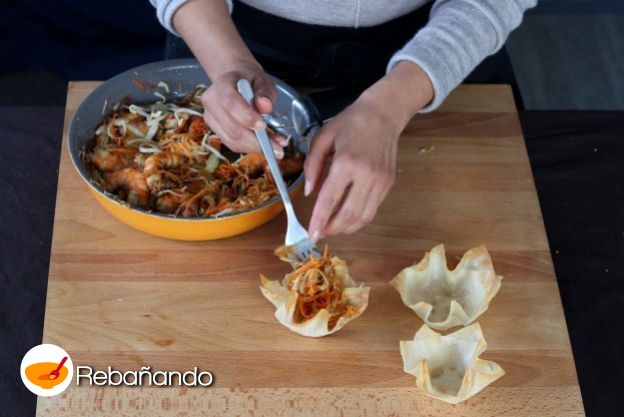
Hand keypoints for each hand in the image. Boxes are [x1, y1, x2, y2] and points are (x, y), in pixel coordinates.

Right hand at [200, 62, 287, 156]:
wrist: (235, 81)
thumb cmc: (250, 81)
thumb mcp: (262, 81)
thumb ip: (265, 92)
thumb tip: (265, 106)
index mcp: (222, 84)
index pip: (231, 103)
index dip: (247, 117)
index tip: (264, 126)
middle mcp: (212, 101)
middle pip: (232, 128)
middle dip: (256, 141)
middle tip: (278, 147)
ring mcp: (210, 117)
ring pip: (232, 140)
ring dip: (255, 147)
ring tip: (276, 146)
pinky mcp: (215, 130)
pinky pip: (233, 144)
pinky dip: (250, 147)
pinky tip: (265, 146)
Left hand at [305, 97, 399, 239]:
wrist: (384, 113)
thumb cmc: (351, 122)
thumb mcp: (323, 137)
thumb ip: (312, 165)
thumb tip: (309, 192)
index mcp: (346, 162)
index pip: (330, 199)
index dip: (319, 220)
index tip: (311, 234)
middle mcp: (367, 174)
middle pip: (349, 214)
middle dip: (332, 229)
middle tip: (320, 233)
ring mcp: (381, 181)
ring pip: (363, 217)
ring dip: (346, 228)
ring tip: (332, 228)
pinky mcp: (389, 184)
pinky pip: (372, 209)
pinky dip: (358, 219)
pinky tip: (346, 217)